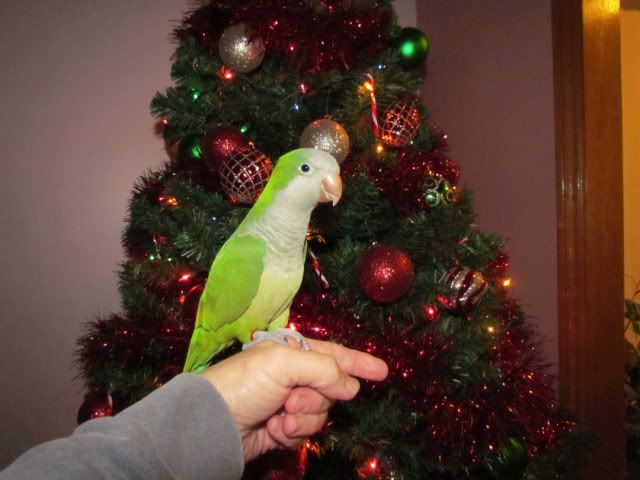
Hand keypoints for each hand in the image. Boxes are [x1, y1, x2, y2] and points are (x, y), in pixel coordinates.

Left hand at [200, 338, 387, 461]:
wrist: (213, 423)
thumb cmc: (245, 383)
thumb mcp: (285, 364)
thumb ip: (325, 369)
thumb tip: (349, 385)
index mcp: (293, 352)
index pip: (334, 355)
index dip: (358, 363)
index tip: (382, 371)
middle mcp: (293, 376)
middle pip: (331, 388)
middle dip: (316, 398)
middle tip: (291, 401)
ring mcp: (288, 403)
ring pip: (320, 413)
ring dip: (302, 419)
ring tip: (278, 418)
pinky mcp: (281, 429)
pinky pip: (304, 432)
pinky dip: (291, 434)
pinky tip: (273, 431)